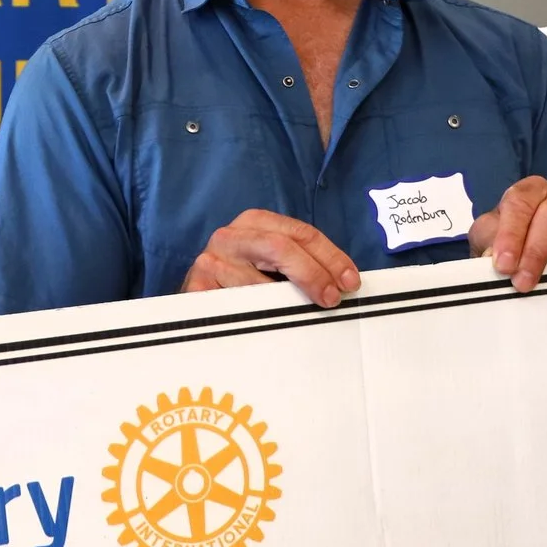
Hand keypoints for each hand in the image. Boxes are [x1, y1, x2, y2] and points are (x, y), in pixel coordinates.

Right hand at [180, 210, 360, 306]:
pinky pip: (234, 304)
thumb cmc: (242, 284)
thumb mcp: (272, 266)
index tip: (350, 281)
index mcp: (255, 222)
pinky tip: (270, 323)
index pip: (301, 233)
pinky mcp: (196, 287)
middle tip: (332, 298)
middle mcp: (231, 235)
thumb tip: (341, 282)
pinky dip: (255, 314)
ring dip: (286, 301)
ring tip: (303, 315)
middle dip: (313, 272)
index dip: (330, 257)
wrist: (197, 302)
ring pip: (258, 280)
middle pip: (281, 247)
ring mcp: (210, 260)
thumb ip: (301, 265)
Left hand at [467, 177, 546, 291]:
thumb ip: (486, 241)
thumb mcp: (487, 234)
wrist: (526, 248)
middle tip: (521, 282)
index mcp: (531, 191)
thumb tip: (492, 258)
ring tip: (541, 289)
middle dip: (535, 252)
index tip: (503, 264)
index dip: (511, 235)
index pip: (520, 204)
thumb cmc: (508, 236)